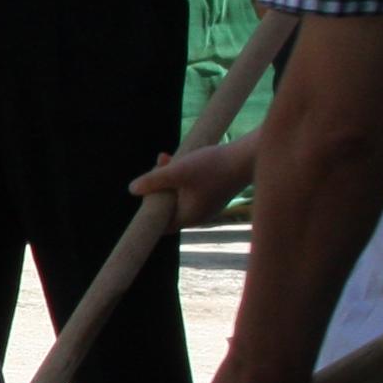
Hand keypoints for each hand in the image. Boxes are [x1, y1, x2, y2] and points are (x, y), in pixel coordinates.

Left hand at [133, 139, 255, 228]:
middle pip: (169, 206)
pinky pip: (192, 189)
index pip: (161, 224)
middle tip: (157, 165)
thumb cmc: (213, 166)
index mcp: (189, 217)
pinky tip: (183, 158)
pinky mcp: (216, 193)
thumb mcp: (177, 171)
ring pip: (180, 195)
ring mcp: (209, 205)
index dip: (149, 211)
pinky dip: (184, 177)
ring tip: (166, 157)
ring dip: (170, 178)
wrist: (249, 157)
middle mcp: (200, 216)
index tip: (143, 195)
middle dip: (158, 187)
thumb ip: (153, 180)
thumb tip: (132, 189)